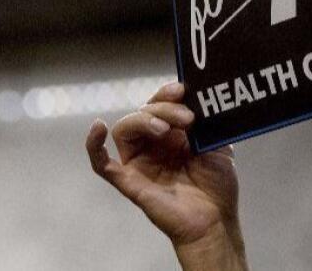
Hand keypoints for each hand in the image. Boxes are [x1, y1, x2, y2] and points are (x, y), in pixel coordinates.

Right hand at [85, 82, 246, 269]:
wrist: (216, 221)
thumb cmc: (218, 187)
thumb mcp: (218, 145)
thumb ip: (205, 122)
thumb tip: (195, 99)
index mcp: (173, 135)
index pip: (160, 105)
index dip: (166, 94)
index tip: (182, 89)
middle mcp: (153, 146)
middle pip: (143, 112)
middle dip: (164, 108)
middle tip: (187, 118)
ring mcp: (140, 162)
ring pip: (125, 128)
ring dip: (142, 120)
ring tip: (166, 129)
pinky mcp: (129, 181)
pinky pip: (101, 163)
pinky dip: (93, 144)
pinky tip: (98, 127)